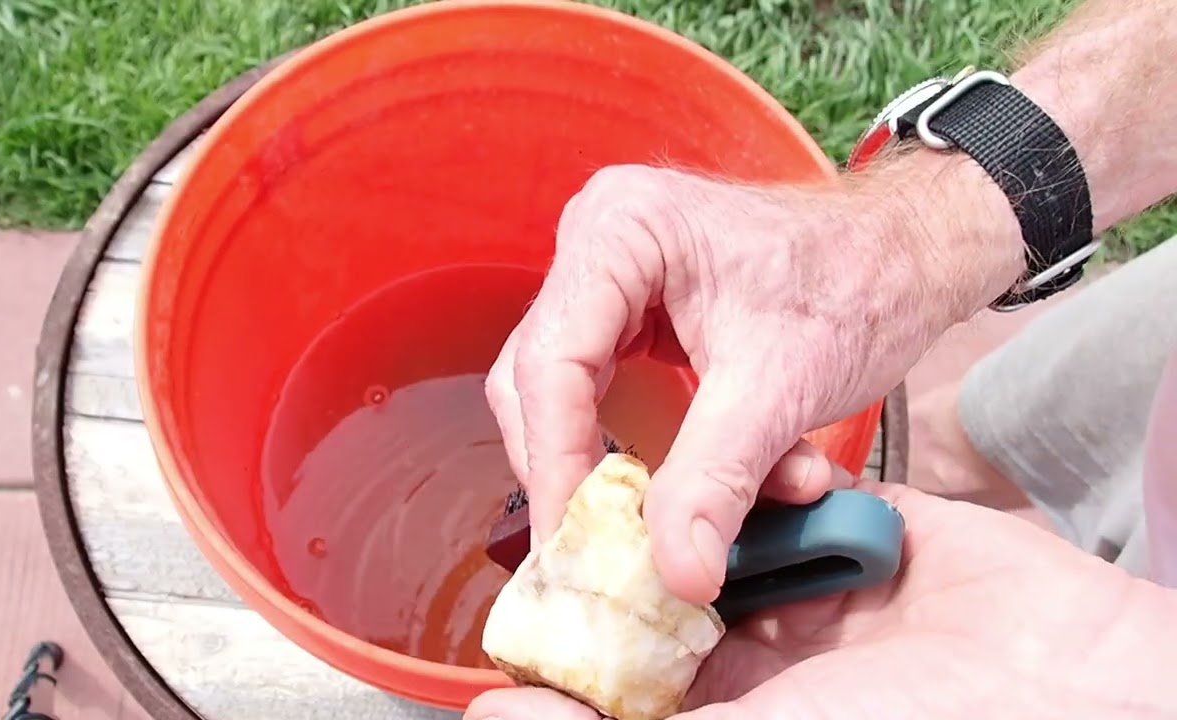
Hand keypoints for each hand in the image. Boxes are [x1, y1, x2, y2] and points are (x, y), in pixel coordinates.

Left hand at [466, 464, 1176, 719]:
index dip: (587, 610)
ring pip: (728, 525)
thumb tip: (496, 717)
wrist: (1065, 682)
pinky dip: (798, 486)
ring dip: (728, 499)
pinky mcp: (857, 543)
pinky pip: (798, 498)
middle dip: (650, 533)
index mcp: (724, 704)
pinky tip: (810, 486)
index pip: (626, 657)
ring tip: (728, 485)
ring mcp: (809, 594)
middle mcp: (756, 655)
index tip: (553, 549)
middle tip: (617, 487)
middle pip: (669, 581)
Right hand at [485, 158, 1023, 603]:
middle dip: (573, 472)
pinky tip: (698, 488)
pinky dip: (647, 451)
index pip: (550, 363)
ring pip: (567, 397)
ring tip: (658, 525)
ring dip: (615, 469)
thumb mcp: (780, 388)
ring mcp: (610, 279)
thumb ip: (716, 480)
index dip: (554, 462)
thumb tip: (676, 574)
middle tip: (593, 552)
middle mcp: (596, 245)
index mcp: (619, 231)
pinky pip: (610, 397)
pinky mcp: (632, 315)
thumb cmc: (858, 283)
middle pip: (539, 381)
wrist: (910, 259)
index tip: (571, 543)